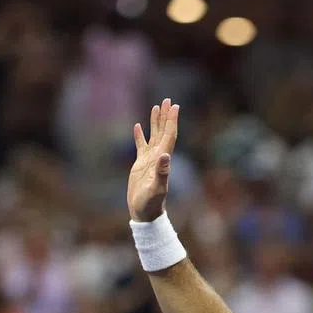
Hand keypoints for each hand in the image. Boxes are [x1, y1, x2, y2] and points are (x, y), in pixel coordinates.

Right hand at [128, 98, 179, 221]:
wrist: (144, 212)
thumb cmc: (151, 203)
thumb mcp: (156, 188)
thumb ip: (161, 172)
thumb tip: (165, 155)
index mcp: (163, 159)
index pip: (169, 135)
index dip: (172, 121)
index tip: (175, 106)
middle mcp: (159, 156)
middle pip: (164, 131)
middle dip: (166, 116)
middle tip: (168, 100)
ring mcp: (149, 159)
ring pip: (154, 135)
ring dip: (156, 122)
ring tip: (156, 107)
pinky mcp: (140, 164)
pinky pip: (140, 145)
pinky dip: (140, 135)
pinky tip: (138, 126)